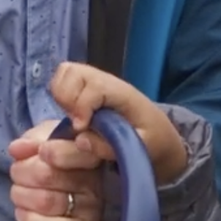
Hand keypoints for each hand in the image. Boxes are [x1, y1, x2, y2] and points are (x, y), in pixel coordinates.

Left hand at [9, 117, 110, 220]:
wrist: (67, 194)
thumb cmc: (57, 160)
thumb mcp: (47, 139)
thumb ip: (33, 139)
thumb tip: (17, 149)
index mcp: (90, 153)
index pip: (74, 151)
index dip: (50, 151)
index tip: (41, 151)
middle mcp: (95, 182)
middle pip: (46, 175)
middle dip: (22, 172)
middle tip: (17, 172)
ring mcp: (91, 209)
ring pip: (45, 201)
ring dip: (21, 195)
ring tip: (18, 191)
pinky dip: (29, 219)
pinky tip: (22, 211)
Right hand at [49, 63, 188, 182]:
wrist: (160, 133)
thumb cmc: (152, 140)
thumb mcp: (139, 148)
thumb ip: (109, 147)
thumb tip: (79, 138)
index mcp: (122, 93)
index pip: (93, 86)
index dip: (81, 106)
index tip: (80, 128)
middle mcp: (107, 81)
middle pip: (72, 71)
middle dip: (67, 98)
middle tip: (77, 122)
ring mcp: (96, 81)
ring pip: (65, 72)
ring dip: (62, 95)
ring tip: (73, 117)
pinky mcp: (88, 87)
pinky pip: (64, 79)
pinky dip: (60, 94)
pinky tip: (72, 114)